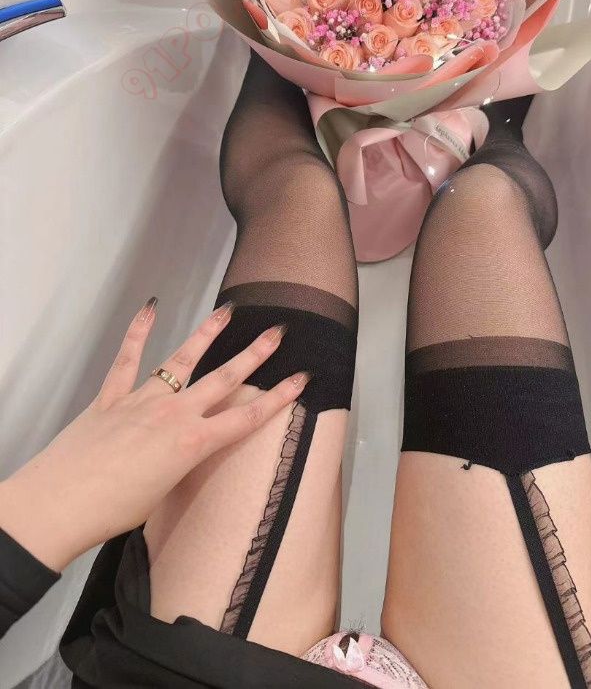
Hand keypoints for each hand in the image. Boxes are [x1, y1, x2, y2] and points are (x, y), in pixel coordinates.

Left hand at [0, 298, 306, 571]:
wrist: (59, 505)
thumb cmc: (113, 511)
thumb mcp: (163, 494)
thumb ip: (179, 464)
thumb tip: (180, 453)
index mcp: (193, 443)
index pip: (247, 416)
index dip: (279, 397)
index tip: (302, 378)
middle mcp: (175, 414)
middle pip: (224, 378)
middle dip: (255, 355)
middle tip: (277, 332)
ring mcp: (143, 400)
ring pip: (182, 360)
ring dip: (206, 335)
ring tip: (226, 312)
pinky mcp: (112, 397)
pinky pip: (128, 359)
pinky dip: (138, 332)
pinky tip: (149, 308)